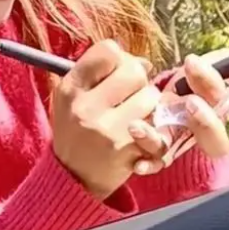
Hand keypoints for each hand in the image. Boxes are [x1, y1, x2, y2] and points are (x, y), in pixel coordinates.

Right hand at [52, 39, 161, 198]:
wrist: (73, 178)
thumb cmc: (77, 132)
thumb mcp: (71, 99)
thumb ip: (98, 73)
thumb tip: (144, 62)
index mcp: (70, 89)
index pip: (108, 51)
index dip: (121, 59)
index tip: (118, 74)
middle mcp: (85, 108)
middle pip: (135, 71)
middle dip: (139, 82)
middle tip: (129, 99)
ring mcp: (106, 129)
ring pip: (151, 96)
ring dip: (149, 105)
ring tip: (134, 118)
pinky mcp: (126, 149)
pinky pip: (158, 125)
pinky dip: (155, 129)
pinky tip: (141, 136)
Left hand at [128, 51, 228, 175]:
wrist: (162, 100)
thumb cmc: (193, 81)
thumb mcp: (213, 64)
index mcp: (214, 105)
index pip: (219, 97)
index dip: (209, 81)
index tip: (190, 61)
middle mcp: (199, 128)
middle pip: (212, 135)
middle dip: (205, 121)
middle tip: (189, 103)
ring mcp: (177, 141)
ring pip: (176, 148)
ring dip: (155, 140)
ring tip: (136, 127)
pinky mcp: (157, 152)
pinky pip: (155, 163)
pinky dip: (148, 165)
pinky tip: (138, 165)